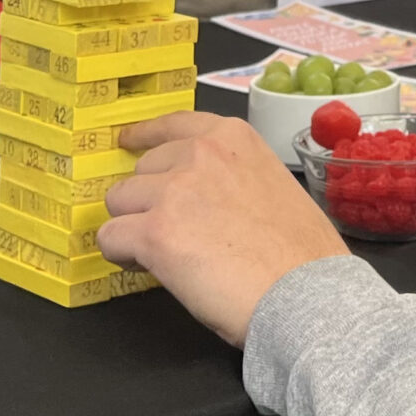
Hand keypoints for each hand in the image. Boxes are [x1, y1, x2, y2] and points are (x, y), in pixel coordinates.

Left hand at [96, 112, 347, 346]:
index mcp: (233, 138)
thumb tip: (200, 198)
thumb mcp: (271, 184)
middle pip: (141, 170)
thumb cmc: (300, 253)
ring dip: (133, 225)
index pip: (173, 123)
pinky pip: (111, 237)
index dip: (144, 136)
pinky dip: (122, 254)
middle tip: (175, 232)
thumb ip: (230, 176)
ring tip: (163, 254)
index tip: (128, 142)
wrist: (305, 292)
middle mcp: (200, 154)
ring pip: (119, 202)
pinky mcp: (154, 232)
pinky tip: (149, 267)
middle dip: (150, 199)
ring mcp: (174, 191)